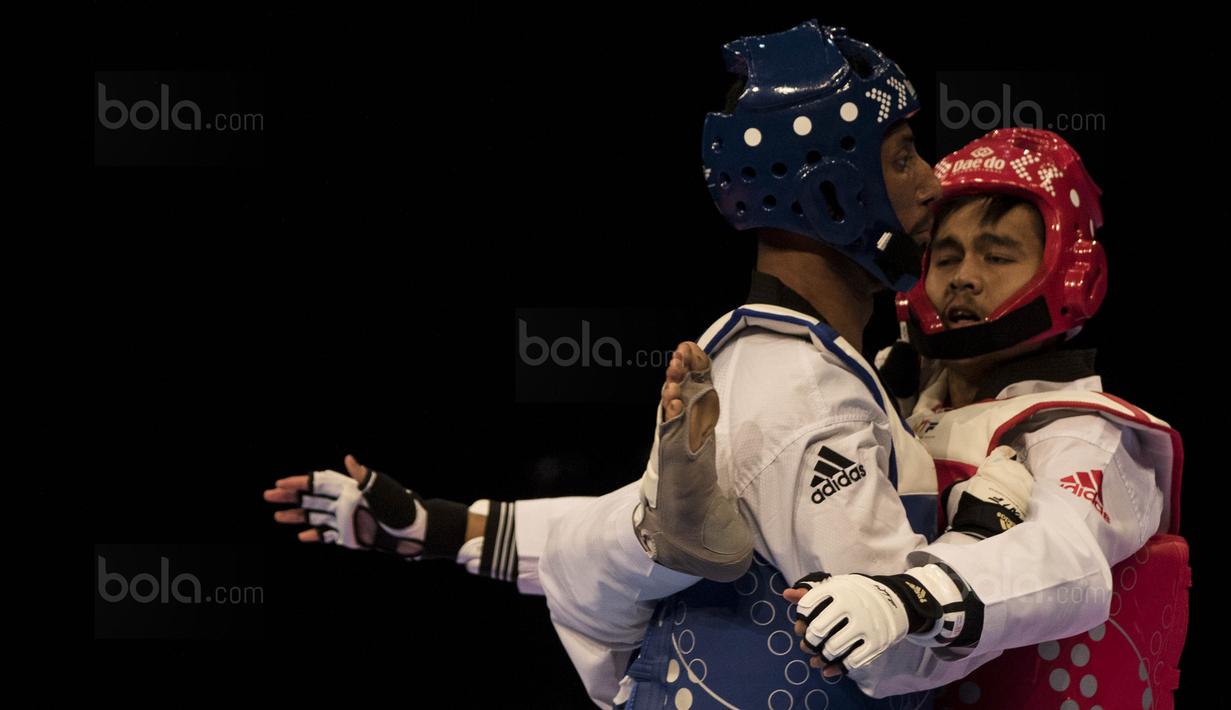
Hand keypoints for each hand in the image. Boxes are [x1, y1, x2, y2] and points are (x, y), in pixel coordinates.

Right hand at [263, 454, 425, 555]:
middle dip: (289, 496)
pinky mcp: (350, 537)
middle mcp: (345, 503)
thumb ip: (365, 477)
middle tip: (267, 495)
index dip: (299, 482)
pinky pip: (327, 536)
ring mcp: (346, 520)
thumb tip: (350, 459)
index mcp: (350, 489)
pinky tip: (300, 537)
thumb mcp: (383, 490)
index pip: (319, 482)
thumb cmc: (401, 508)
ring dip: (295, 517)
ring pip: (314, 517)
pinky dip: (313, 536)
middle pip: (311, 498)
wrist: (414, 532)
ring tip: (276, 516)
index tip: (280, 483)